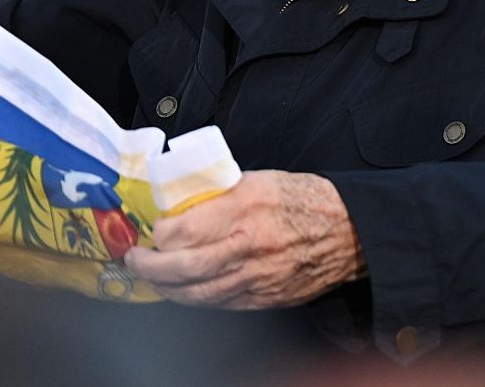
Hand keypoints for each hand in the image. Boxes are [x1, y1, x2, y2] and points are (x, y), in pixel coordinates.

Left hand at [123, 170, 365, 309]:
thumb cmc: (304, 200)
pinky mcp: (266, 298)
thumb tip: (180, 205)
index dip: (160, 235)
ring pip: (199, 293)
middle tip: (135, 259)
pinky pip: (221, 304)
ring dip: (167, 288)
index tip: (152, 230)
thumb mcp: (258, 180)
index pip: (185, 231)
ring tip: (152, 277)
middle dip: (150, 267)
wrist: (350, 232)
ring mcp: (258, 278)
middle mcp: (249, 246)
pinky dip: (196, 299)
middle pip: (185, 267)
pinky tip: (183, 290)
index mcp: (246, 208)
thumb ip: (218, 194)